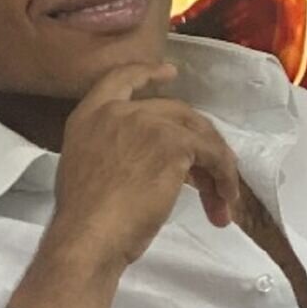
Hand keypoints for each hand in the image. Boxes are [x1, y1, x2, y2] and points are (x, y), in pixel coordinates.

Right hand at [48, 61, 241, 268]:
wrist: (89, 235)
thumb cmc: (82, 219)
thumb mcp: (84, 170)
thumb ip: (110, 152)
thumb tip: (141, 162)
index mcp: (88, 116)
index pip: (120, 80)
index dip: (147, 74)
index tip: (169, 72)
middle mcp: (118, 111)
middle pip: (175, 112)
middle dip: (198, 143)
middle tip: (212, 175)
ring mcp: (147, 123)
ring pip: (198, 134)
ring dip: (215, 167)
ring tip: (221, 200)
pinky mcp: (174, 143)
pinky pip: (213, 155)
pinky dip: (224, 177)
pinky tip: (223, 200)